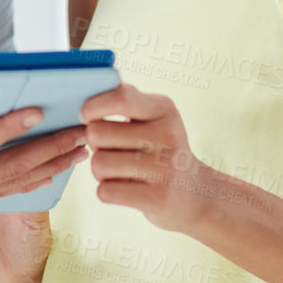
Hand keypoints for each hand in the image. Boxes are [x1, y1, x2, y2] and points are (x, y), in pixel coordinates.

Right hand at [0, 110, 85, 276]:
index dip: (3, 128)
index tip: (34, 110)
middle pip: (7, 169)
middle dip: (47, 149)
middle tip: (83, 131)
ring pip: (11, 182)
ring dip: (48, 164)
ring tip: (81, 148)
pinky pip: (0, 191)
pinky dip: (28, 180)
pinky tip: (49, 172)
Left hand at [80, 82, 217, 234]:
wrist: (196, 193)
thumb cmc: (164, 151)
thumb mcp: (156, 117)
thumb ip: (128, 99)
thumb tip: (98, 84)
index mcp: (164, 109)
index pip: (119, 98)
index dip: (92, 106)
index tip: (86, 115)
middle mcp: (168, 135)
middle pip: (98, 133)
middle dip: (95, 144)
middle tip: (110, 150)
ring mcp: (165, 168)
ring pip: (99, 164)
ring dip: (100, 171)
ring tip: (119, 171)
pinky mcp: (158, 198)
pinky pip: (105, 191)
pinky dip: (107, 191)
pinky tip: (125, 188)